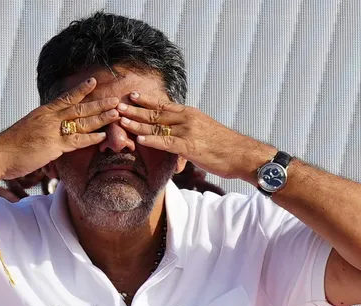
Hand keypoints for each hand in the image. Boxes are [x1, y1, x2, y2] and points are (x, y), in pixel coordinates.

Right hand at [0, 78, 119, 180]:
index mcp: (43, 112)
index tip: (94, 81)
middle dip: (99, 103)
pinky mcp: (53, 146)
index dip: (81, 89)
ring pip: (82, 122)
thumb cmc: (10, 146)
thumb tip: (52, 132)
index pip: (66, 97)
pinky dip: (91, 138)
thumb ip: (42, 128)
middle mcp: (49, 118)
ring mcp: (52, 131)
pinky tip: (103, 135)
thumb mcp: (28, 131)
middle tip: (117, 99)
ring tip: (116, 113)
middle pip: (80, 108)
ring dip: (101, 118)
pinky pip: (76, 140)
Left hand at [116, 92, 274, 180]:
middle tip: (116, 105)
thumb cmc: (226, 147)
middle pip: (156, 113)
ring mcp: (188, 132)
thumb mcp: (205, 133)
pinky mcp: (191, 147)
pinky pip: (167, 143)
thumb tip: (177, 137)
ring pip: (157, 126)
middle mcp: (187, 119)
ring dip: (137, 123)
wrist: (244, 154)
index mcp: (190, 114)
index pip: (163, 105)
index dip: (145, 101)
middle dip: (134, 109)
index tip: (131, 95)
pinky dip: (152, 141)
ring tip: (120, 119)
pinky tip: (139, 140)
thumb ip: (188, 132)